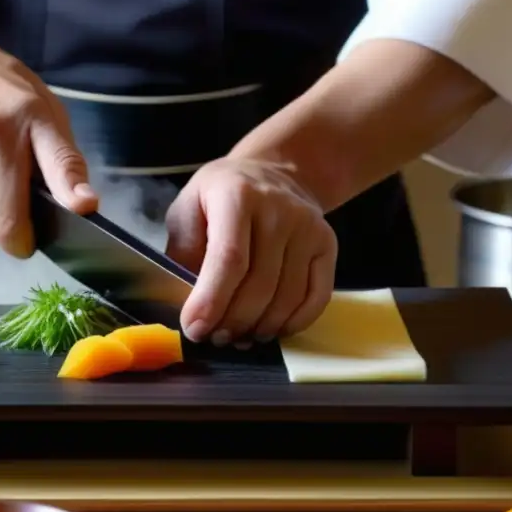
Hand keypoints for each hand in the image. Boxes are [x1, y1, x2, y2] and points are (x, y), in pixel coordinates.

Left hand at [165, 157, 336, 344]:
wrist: (271, 173)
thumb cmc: (219, 198)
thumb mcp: (187, 211)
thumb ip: (184, 255)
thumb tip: (187, 306)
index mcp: (236, 195)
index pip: (229, 258)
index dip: (212, 301)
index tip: (195, 329)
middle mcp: (278, 209)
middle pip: (259, 284)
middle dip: (233, 322)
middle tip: (214, 338)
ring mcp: (308, 227)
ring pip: (288, 296)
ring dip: (261, 327)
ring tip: (239, 336)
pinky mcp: (327, 244)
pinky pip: (316, 297)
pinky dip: (293, 323)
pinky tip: (270, 329)